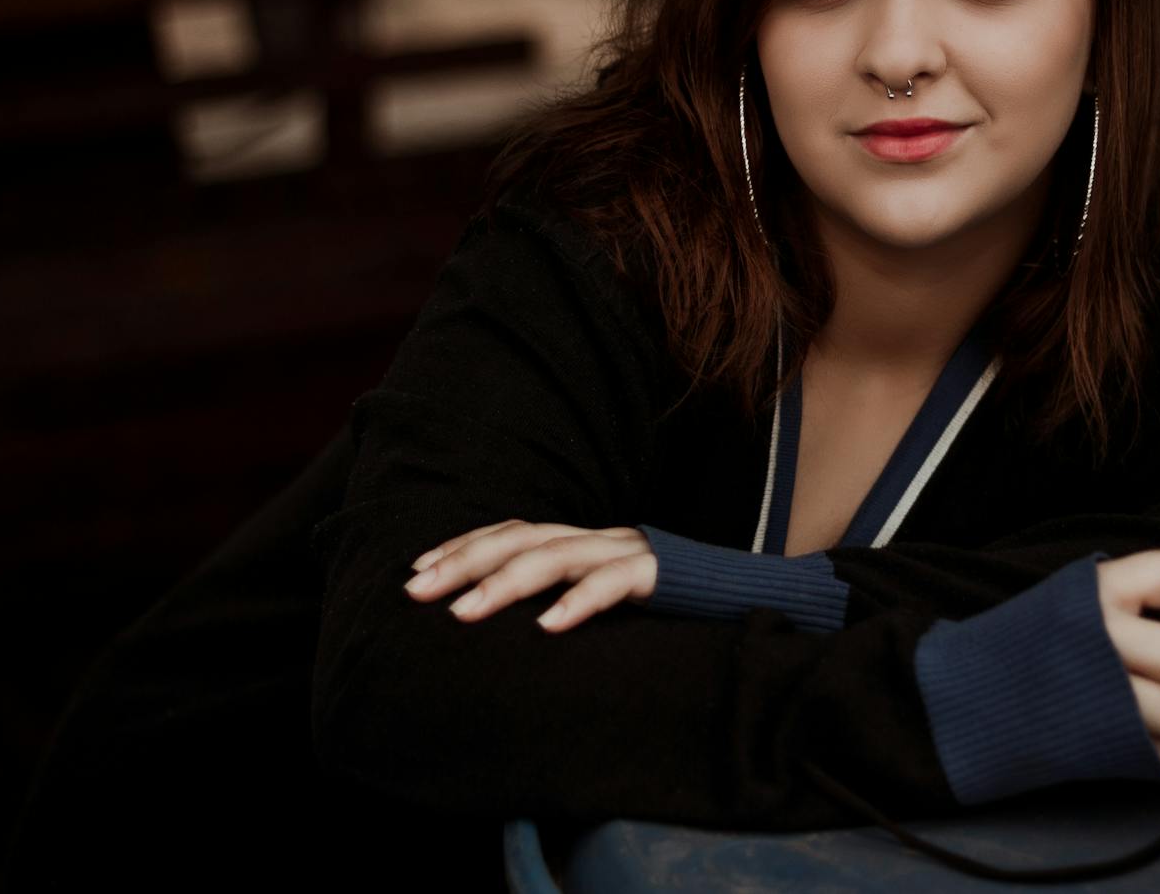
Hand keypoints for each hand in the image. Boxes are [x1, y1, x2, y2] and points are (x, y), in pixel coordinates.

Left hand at [402, 520, 656, 631]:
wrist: (743, 592)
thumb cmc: (664, 604)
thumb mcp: (602, 595)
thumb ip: (562, 595)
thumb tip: (504, 619)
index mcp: (579, 541)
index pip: (511, 532)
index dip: (462, 547)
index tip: (416, 572)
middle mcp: (595, 538)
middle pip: (520, 537)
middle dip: (464, 561)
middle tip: (418, 590)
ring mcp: (625, 552)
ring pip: (556, 556)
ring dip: (505, 583)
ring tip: (464, 613)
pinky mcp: (657, 573)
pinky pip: (613, 584)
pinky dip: (579, 602)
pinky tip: (547, 627)